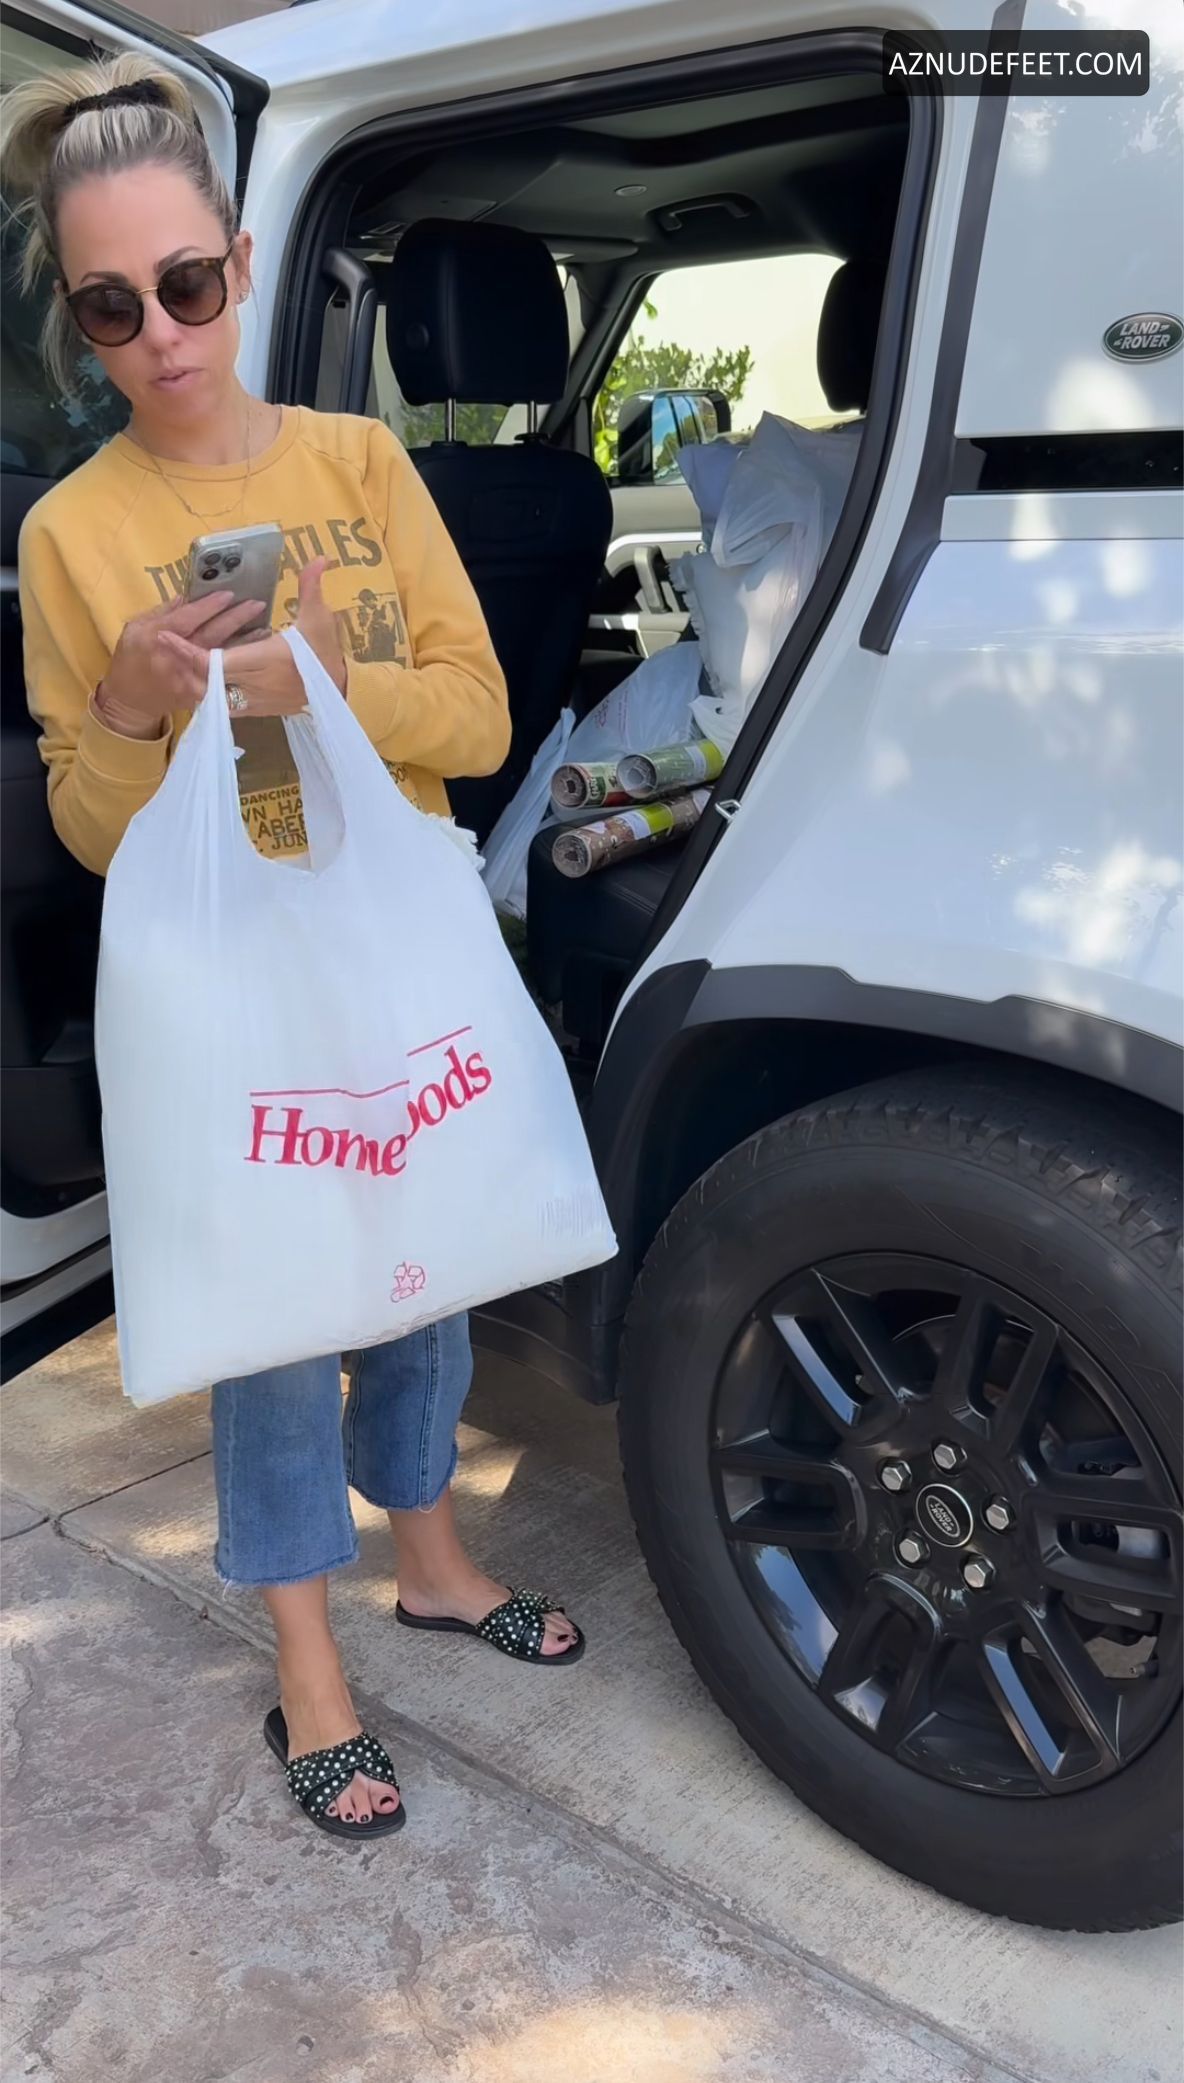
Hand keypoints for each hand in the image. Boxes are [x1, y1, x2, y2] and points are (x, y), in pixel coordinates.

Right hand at [95, 591, 268, 739]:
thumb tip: (188, 597)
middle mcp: (176, 659)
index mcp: (158, 638)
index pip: (189, 618)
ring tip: (267, 629)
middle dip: (236, 619)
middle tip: (257, 604)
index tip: (229, 593)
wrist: (129, 700)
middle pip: (211, 636)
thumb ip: (163, 612)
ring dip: (246, 643)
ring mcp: (189, 679)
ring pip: (222, 658)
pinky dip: (240, 665)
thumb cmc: (131, 658)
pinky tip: (256, 656)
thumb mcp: (136, 628)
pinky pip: (223, 676)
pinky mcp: (198, 694)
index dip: (210, 606)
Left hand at [157, 557, 346, 718]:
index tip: (165, 636)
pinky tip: (199, 680)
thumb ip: (311, 588)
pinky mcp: (257, 711)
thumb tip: (319, 558)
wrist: (340, 691)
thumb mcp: (319, 618)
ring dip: (191, 682)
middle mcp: (253, 685)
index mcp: (262, 661)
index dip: (185, 651)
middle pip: (203, 682)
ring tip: (174, 663)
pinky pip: (224, 706)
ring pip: (210, 698)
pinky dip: (208, 694)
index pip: (213, 661)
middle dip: (179, 666)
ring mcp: (254, 702)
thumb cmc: (326, 653)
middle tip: (162, 649)